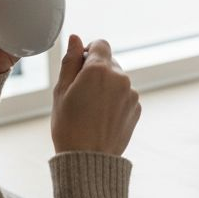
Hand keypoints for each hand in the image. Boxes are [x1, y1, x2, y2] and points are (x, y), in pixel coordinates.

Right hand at [50, 35, 140, 155]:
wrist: (88, 159)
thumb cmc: (69, 126)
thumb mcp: (61, 91)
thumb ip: (70, 61)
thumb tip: (75, 39)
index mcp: (99, 69)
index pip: (100, 44)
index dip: (88, 52)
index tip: (79, 67)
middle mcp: (121, 77)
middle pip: (109, 62)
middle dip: (96, 71)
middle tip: (80, 94)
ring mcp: (131, 94)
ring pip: (118, 80)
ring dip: (106, 87)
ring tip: (91, 110)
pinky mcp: (137, 108)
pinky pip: (125, 96)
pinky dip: (115, 101)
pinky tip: (102, 118)